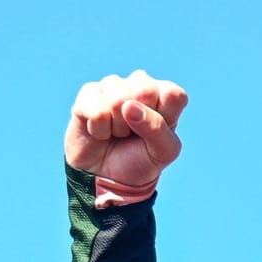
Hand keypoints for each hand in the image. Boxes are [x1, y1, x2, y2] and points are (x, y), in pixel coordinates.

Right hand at [65, 70, 188, 201]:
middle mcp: (140, 83)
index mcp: (165, 94)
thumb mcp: (163, 153)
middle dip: (138, 122)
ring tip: (117, 133)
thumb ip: (157, 128)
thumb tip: (129, 106)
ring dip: (117, 127)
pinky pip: (96, 110)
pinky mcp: (89, 93)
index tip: (156, 133)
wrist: (106, 177)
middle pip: (145, 90)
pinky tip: (100, 131)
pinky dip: (99, 130)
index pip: (172, 94)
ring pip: (117, 100)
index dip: (163, 119)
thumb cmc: (140, 160)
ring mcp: (113, 86)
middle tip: (134, 133)